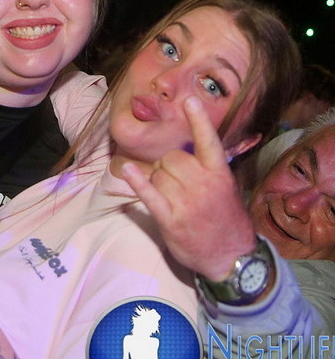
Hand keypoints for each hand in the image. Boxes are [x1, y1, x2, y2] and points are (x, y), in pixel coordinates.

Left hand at [121, 96, 256, 280]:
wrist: (232, 258)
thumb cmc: (225, 220)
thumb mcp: (226, 189)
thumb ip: (207, 169)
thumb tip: (184, 150)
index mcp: (219, 174)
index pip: (208, 142)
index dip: (198, 120)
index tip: (190, 100)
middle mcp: (203, 185)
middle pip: (171, 158)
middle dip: (168, 167)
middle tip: (177, 185)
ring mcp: (186, 202)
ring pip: (158, 174)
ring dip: (158, 182)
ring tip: (172, 199)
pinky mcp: (170, 219)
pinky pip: (149, 193)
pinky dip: (136, 181)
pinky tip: (127, 170)